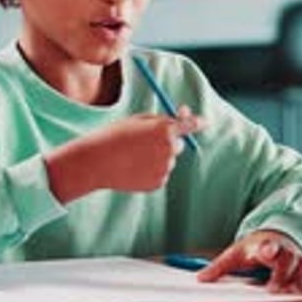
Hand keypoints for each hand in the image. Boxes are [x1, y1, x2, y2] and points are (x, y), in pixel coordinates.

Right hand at [45, 106, 204, 201]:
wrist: (97, 162)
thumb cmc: (114, 136)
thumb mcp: (137, 121)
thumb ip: (161, 120)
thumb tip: (182, 118)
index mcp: (165, 129)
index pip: (190, 125)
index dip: (198, 122)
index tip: (204, 122)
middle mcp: (169, 149)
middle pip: (179, 145)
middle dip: (168, 142)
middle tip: (144, 141)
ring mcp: (165, 168)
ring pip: (167, 160)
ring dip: (156, 157)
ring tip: (132, 156)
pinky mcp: (158, 182)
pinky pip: (160, 174)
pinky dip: (150, 171)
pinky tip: (132, 168)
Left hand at [197, 229, 301, 292]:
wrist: (276, 237)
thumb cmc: (256, 247)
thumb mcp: (236, 253)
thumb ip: (220, 267)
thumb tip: (200, 279)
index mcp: (266, 246)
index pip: (271, 246)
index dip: (271, 249)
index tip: (267, 251)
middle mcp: (286, 252)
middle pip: (293, 260)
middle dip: (285, 275)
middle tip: (273, 288)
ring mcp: (300, 260)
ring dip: (300, 281)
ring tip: (287, 291)